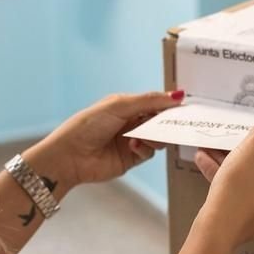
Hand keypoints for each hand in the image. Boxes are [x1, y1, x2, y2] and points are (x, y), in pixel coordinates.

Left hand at [34, 91, 183, 186]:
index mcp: (126, 106)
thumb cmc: (87, 125)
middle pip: (158, 121)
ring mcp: (131, 141)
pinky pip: (148, 153)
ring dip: (155, 137)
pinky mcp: (131, 159)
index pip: (154, 102)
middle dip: (166, 122)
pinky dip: (145, 149)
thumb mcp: (119, 106)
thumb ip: (149, 100)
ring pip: (157, 139)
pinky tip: (133, 146)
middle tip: (175, 124)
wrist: (70, 156)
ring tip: (145, 136)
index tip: (183, 106)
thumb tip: (177, 95)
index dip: (168, 104)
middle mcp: (130, 122)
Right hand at [193, 126, 253, 247]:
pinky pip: (244, 195)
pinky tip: (208, 166)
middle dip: (242, 155)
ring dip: (231, 166)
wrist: (223, 222)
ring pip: (252, 182)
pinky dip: (229, 182)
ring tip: (210, 153)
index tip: (246, 143)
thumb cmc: (244, 185)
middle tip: (227, 146)